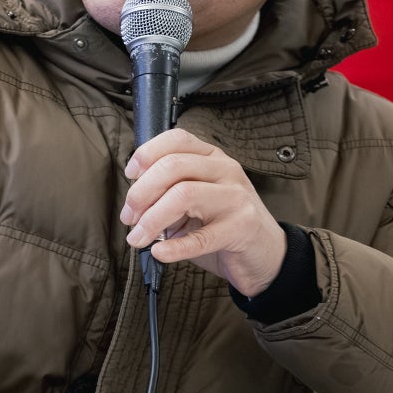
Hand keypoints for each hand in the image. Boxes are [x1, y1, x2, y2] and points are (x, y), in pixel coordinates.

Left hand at [121, 129, 286, 296]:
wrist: (264, 253)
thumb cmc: (222, 224)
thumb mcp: (195, 199)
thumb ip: (168, 191)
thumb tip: (132, 202)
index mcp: (212, 158)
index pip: (177, 140)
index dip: (147, 153)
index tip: (130, 174)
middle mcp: (226, 171)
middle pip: (173, 166)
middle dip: (141, 192)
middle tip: (129, 217)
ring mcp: (236, 197)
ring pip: (184, 195)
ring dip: (152, 219)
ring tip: (138, 238)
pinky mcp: (242, 228)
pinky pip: (201, 237)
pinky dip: (174, 247)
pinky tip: (159, 253)